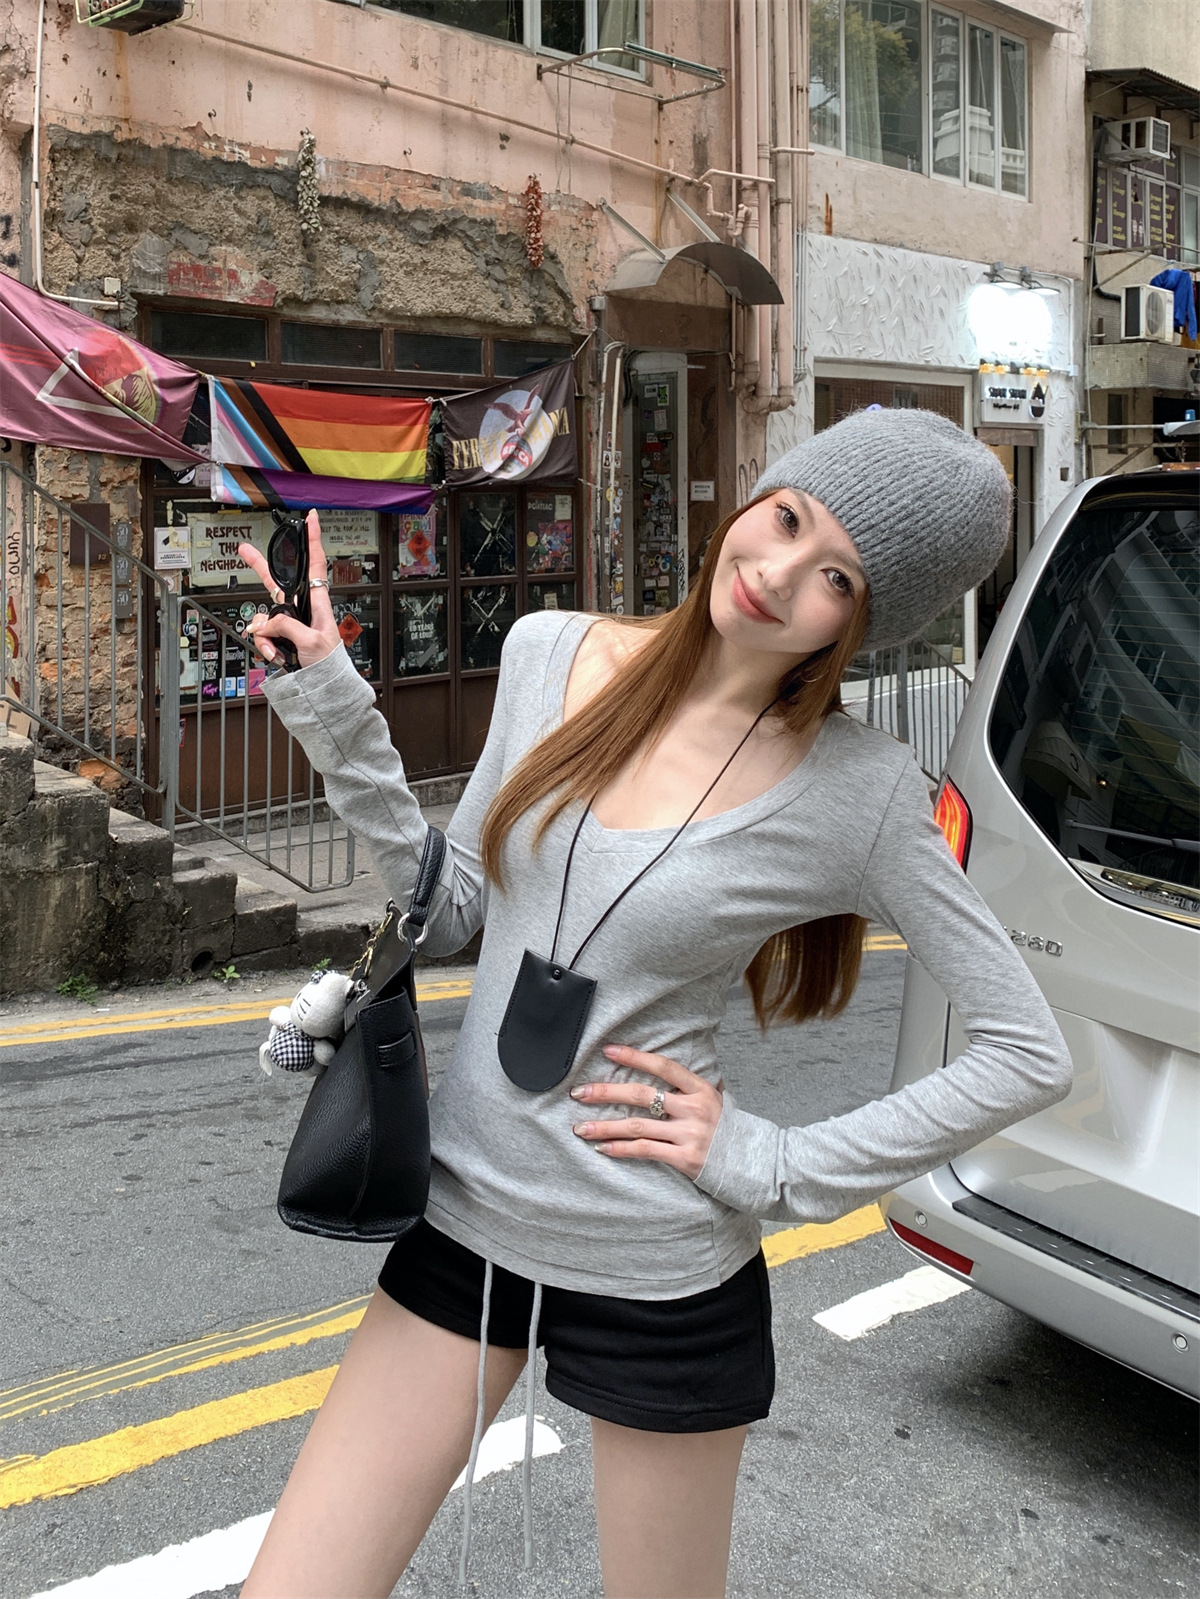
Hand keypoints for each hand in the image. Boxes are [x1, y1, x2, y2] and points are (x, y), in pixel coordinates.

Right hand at [239, 509, 341, 669]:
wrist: (324, 687)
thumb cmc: (328, 664)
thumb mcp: (311, 641)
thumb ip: (287, 626)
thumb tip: (266, 623)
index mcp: (317, 603)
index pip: (315, 565)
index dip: (313, 541)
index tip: (311, 520)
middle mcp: (301, 609)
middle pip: (276, 582)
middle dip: (260, 568)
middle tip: (244, 550)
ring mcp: (288, 622)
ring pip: (263, 618)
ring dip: (264, 635)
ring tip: (278, 650)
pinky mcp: (280, 637)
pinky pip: (262, 636)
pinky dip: (265, 647)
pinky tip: (276, 656)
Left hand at [570, 1045, 723, 1179]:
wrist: (752, 1162)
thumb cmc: (727, 1129)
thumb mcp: (715, 1099)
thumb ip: (689, 1087)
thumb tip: (662, 1069)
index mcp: (700, 1089)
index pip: (662, 1066)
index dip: (633, 1057)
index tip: (608, 1051)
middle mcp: (694, 1109)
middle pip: (641, 1095)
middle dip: (606, 1093)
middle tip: (579, 1093)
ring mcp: (689, 1134)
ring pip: (637, 1126)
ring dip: (605, 1127)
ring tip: (581, 1127)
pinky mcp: (684, 1159)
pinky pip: (645, 1150)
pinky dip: (621, 1149)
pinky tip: (603, 1148)